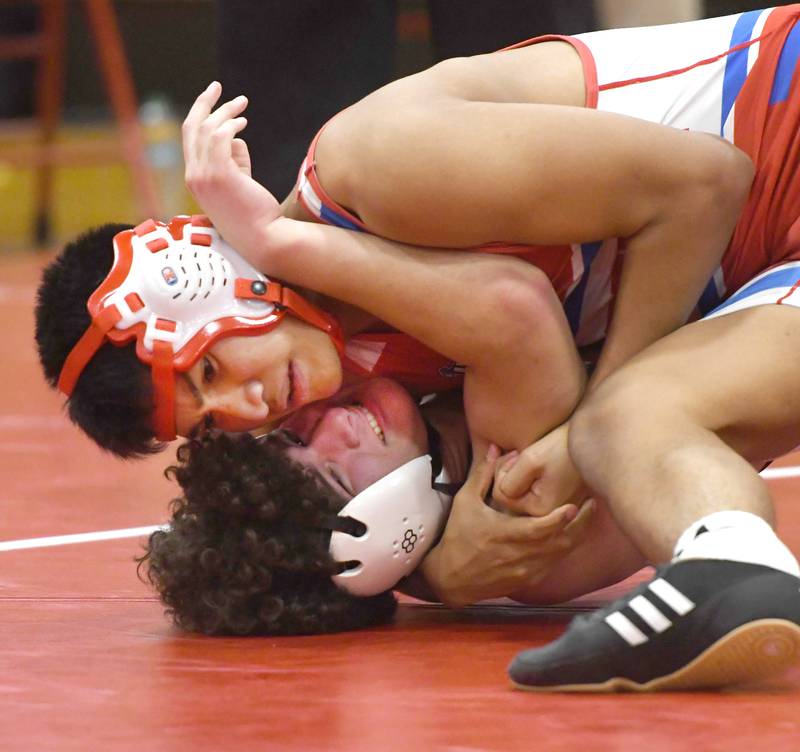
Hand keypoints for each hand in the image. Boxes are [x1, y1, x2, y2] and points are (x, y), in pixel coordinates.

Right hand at [182, 82, 280, 257]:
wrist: (263, 238)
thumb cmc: (255, 214)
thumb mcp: (240, 182)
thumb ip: (235, 159)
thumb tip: (236, 138)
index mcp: (195, 179)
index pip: (189, 139)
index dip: (199, 115)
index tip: (213, 100)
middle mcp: (194, 176)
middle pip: (191, 128)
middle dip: (203, 103)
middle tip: (217, 86)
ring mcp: (204, 176)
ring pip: (207, 130)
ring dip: (225, 111)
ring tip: (243, 103)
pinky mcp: (220, 175)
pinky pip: (220, 138)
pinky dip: (230, 125)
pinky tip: (243, 122)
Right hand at [420, 445, 593, 606]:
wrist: (451, 579)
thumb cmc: (457, 536)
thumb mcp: (465, 502)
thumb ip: (483, 475)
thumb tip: (496, 448)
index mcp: (504, 535)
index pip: (540, 529)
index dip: (559, 519)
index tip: (575, 504)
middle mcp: (519, 556)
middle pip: (560, 542)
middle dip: (580, 524)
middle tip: (593, 504)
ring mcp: (526, 570)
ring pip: (561, 554)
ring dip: (577, 535)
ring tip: (589, 515)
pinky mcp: (528, 579)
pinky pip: (554, 563)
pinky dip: (566, 548)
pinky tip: (573, 534)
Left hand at [492, 423, 587, 516]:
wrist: (591, 439)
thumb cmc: (562, 447)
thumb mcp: (530, 461)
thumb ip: (509, 482)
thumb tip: (500, 494)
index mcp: (540, 511)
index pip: (501, 495)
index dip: (503, 471)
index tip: (518, 455)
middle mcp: (547, 516)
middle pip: (509, 496)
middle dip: (509, 472)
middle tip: (520, 453)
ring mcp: (552, 508)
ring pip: (517, 492)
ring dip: (516, 473)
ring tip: (527, 455)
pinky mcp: (554, 498)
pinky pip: (528, 490)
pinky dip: (526, 475)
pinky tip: (533, 462)